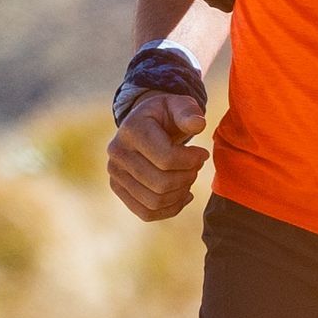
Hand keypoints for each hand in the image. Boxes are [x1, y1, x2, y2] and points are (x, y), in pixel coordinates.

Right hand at [106, 90, 208, 222]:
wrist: (146, 124)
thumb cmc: (167, 115)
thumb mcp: (179, 105)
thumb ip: (189, 112)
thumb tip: (197, 124)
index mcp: (131, 129)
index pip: (166, 158)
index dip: (191, 160)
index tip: (202, 154)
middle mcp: (117, 153)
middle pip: (160, 183)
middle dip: (187, 178)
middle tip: (196, 167)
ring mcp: (115, 173)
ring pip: (154, 201)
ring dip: (180, 194)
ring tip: (188, 177)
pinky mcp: (118, 189)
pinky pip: (146, 213)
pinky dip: (170, 209)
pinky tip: (183, 195)